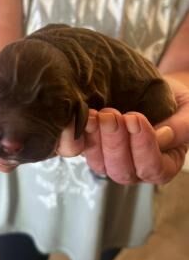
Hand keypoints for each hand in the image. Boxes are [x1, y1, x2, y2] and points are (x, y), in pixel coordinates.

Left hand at [58, 78, 188, 184]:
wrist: (152, 88)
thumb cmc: (174, 102)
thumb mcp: (188, 110)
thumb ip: (182, 127)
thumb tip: (162, 137)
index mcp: (163, 166)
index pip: (153, 168)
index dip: (143, 147)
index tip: (136, 119)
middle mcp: (136, 170)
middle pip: (123, 171)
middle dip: (116, 144)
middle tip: (113, 116)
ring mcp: (112, 161)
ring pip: (100, 165)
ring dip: (96, 140)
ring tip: (97, 115)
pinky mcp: (93, 148)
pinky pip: (83, 151)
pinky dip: (81, 135)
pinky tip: (83, 116)